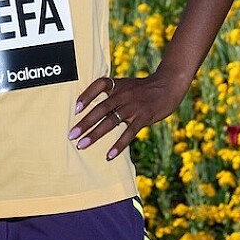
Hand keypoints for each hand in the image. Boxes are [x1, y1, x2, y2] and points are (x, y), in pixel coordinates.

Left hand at [67, 73, 184, 160]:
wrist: (168, 86)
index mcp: (118, 84)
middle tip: (71, 135)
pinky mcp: (143, 117)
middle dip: (85, 123)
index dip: (86, 95)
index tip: (75, 108)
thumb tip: (94, 109)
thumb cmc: (144, 88)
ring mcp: (133, 106)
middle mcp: (123, 94)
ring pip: (111, 122)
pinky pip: (128, 133)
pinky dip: (118, 145)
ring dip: (95, 135)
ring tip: (82, 145)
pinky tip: (109, 155)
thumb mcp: (127, 85)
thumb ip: (113, 94)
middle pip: (100, 109)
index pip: (99, 85)